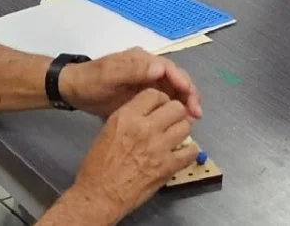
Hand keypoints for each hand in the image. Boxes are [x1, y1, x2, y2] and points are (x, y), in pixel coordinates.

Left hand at [62, 48, 201, 118]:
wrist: (72, 90)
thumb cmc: (91, 80)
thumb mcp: (109, 74)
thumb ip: (133, 70)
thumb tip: (160, 68)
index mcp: (143, 60)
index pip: (171, 69)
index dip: (184, 83)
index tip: (191, 98)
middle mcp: (149, 69)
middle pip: (176, 80)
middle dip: (189, 95)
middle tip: (196, 114)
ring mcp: (147, 83)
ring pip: (173, 92)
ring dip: (183, 104)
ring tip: (191, 121)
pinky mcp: (143, 97)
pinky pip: (163, 103)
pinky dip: (172, 112)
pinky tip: (176, 124)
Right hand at [70, 89, 196, 222]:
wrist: (100, 195)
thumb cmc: (98, 165)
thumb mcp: (109, 129)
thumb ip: (130, 118)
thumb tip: (148, 114)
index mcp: (127, 116)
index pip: (155, 95)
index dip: (161, 101)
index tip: (160, 109)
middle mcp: (145, 127)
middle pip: (176, 108)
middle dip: (175, 114)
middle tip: (170, 123)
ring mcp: (158, 147)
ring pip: (185, 127)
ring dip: (182, 132)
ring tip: (175, 139)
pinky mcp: (168, 166)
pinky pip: (191, 151)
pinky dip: (188, 152)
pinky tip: (181, 154)